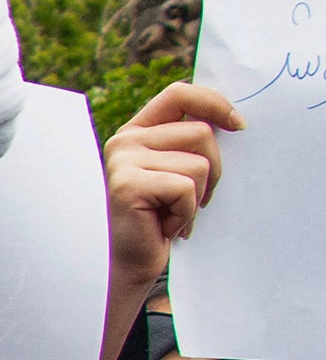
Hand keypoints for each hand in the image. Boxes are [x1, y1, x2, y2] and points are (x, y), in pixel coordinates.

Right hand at [101, 82, 237, 359]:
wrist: (122, 266)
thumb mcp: (172, 175)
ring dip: (198, 197)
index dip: (215, 103)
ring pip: (199, 163)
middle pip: (202, 131)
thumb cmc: (153, 222)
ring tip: (174, 214)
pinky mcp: (128, 185)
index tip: (238, 125)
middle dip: (213, 170)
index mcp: (137, 132)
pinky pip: (186, 188)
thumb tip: (233, 122)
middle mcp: (125, 140)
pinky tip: (165, 226)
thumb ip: (187, 145)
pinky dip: (186, 213)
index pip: (181, 93)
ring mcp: (123, 161)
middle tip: (194, 200)